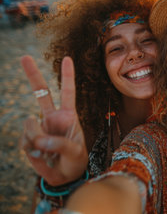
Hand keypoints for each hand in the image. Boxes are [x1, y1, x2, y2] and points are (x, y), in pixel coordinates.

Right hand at [21, 55, 87, 185]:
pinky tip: (41, 155)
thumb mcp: (75, 152)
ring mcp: (39, 127)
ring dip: (37, 140)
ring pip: (30, 126)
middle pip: (41, 92)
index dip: (67, 75)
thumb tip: (38, 138)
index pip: (68, 92)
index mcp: (68, 116)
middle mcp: (52, 117)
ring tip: (49, 152)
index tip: (67, 58)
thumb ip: (59, 144)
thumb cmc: (75, 161)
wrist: (65, 176)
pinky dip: (31, 150)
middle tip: (23, 56)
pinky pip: (24, 141)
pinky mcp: (29, 139)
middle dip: (32, 74)